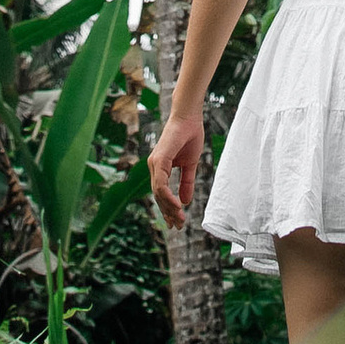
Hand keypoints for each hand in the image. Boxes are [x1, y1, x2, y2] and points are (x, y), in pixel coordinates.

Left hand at [149, 106, 204, 229]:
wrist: (189, 117)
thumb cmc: (189, 136)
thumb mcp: (189, 165)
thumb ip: (186, 182)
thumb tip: (186, 201)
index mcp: (160, 168)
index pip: (161, 193)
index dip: (169, 208)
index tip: (177, 221)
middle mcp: (154, 166)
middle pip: (158, 196)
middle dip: (168, 213)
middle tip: (178, 226)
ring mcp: (155, 163)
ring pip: (158, 192)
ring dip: (169, 208)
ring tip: (180, 219)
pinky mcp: (159, 159)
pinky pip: (160, 183)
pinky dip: (168, 196)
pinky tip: (176, 206)